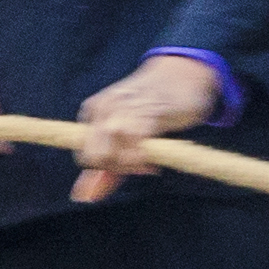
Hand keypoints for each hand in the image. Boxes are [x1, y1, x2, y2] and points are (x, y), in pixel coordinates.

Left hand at [69, 52, 223, 202]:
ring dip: (132, 166)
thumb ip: (105, 166)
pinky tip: (155, 156)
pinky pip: (135, 147)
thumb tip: (82, 197)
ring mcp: (123, 110)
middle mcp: (104, 109)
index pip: (85, 157)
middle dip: (117, 169)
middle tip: (140, 165)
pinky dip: (144, 159)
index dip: (105, 169)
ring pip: (112, 155)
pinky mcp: (146, 113)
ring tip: (148, 160)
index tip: (127, 167)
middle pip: (95, 158)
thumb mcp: (126, 133)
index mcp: (95, 111)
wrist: (186, 70)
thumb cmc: (156, 104)